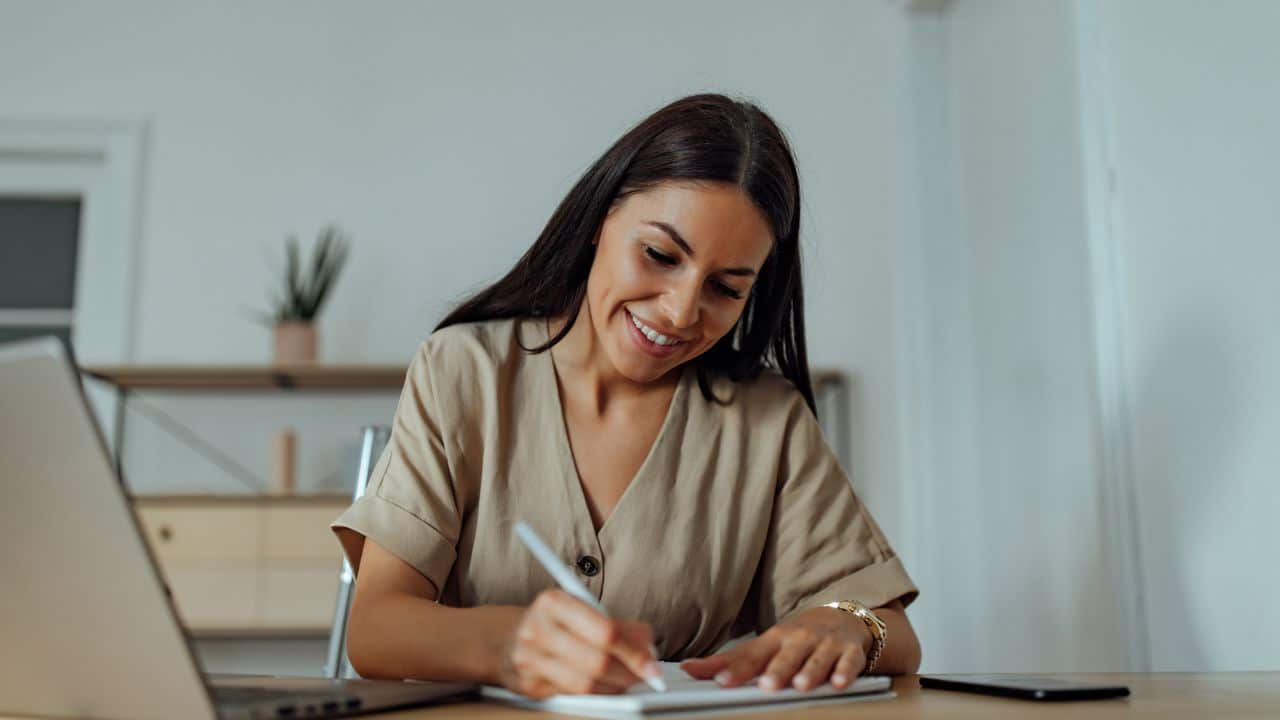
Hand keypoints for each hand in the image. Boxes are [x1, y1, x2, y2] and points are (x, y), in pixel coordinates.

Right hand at [496, 589, 661, 696]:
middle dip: (628, 673)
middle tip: (644, 676)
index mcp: (553, 602)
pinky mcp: (527, 684)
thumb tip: (649, 646)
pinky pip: (572, 695)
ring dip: (614, 687)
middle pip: (596, 661)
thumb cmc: (556, 623)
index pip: (605, 631)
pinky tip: (605, 687)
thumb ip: (618, 626)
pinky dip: (596, 694)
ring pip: (585, 684)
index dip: (634, 652)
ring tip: (626, 682)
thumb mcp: (583, 610)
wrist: (510, 638)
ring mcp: (528, 659)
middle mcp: (536, 628)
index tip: (652, 665)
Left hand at [680, 607, 869, 690]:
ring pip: (816, 659)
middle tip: (766, 685)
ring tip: (799, 685)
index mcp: (774, 640)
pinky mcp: (849, 651)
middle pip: (786, 656)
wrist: (841, 619)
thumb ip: (731, 661)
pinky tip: (838, 683)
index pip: (752, 656)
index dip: (736, 669)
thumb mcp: (765, 646)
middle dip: (776, 670)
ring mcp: (825, 644)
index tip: (721, 681)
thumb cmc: (795, 639)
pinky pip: (848, 662)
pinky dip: (844, 671)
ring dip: (809, 671)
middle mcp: (798, 640)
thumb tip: (689, 668)